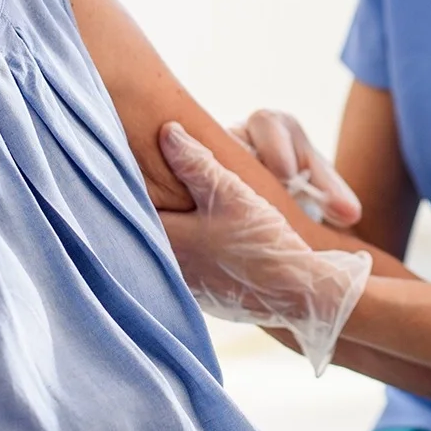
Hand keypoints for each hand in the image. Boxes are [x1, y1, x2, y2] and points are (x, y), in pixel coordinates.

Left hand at [155, 122, 369, 375]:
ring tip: (175, 209)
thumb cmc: (261, 242)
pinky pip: (188, 270)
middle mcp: (170, 268)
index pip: (131, 206)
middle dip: (149, 206)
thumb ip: (194, 162)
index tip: (131, 163)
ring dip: (170, 233)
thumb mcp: (230, 192)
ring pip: (166, 252)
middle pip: (145, 231)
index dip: (131, 182)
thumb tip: (167, 132)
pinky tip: (203, 241)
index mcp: (168, 240)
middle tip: (149, 182)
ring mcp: (188, 288)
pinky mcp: (207, 298)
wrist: (299, 294)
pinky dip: (190, 253)